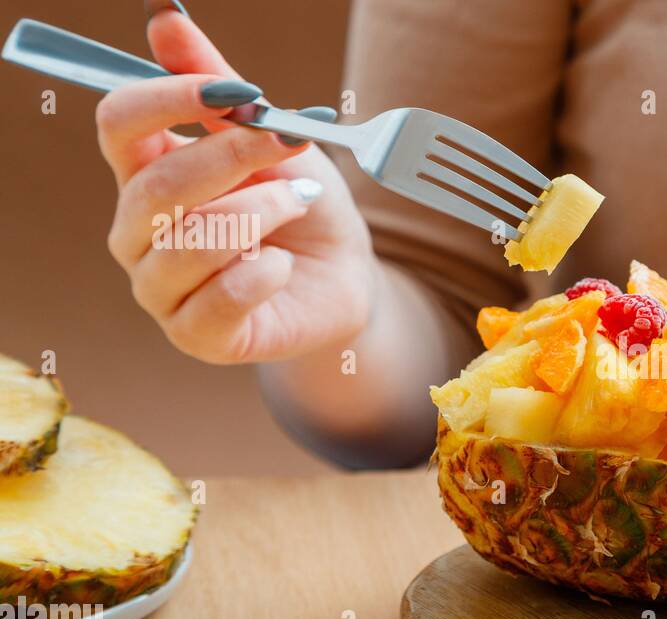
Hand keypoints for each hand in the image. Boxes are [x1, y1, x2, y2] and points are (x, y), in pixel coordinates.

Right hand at [98, 10, 376, 363]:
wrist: (344, 276)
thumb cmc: (300, 204)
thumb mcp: (270, 137)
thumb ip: (218, 83)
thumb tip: (166, 19)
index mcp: (144, 173)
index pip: (118, 123)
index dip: (169, 98)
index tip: (233, 91)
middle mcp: (138, 233)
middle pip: (154, 187)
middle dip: (230, 160)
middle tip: (286, 145)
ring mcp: (161, 289)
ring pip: (186, 245)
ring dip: (255, 214)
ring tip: (296, 205)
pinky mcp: (197, 336)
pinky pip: (217, 300)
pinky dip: (261, 273)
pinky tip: (283, 264)